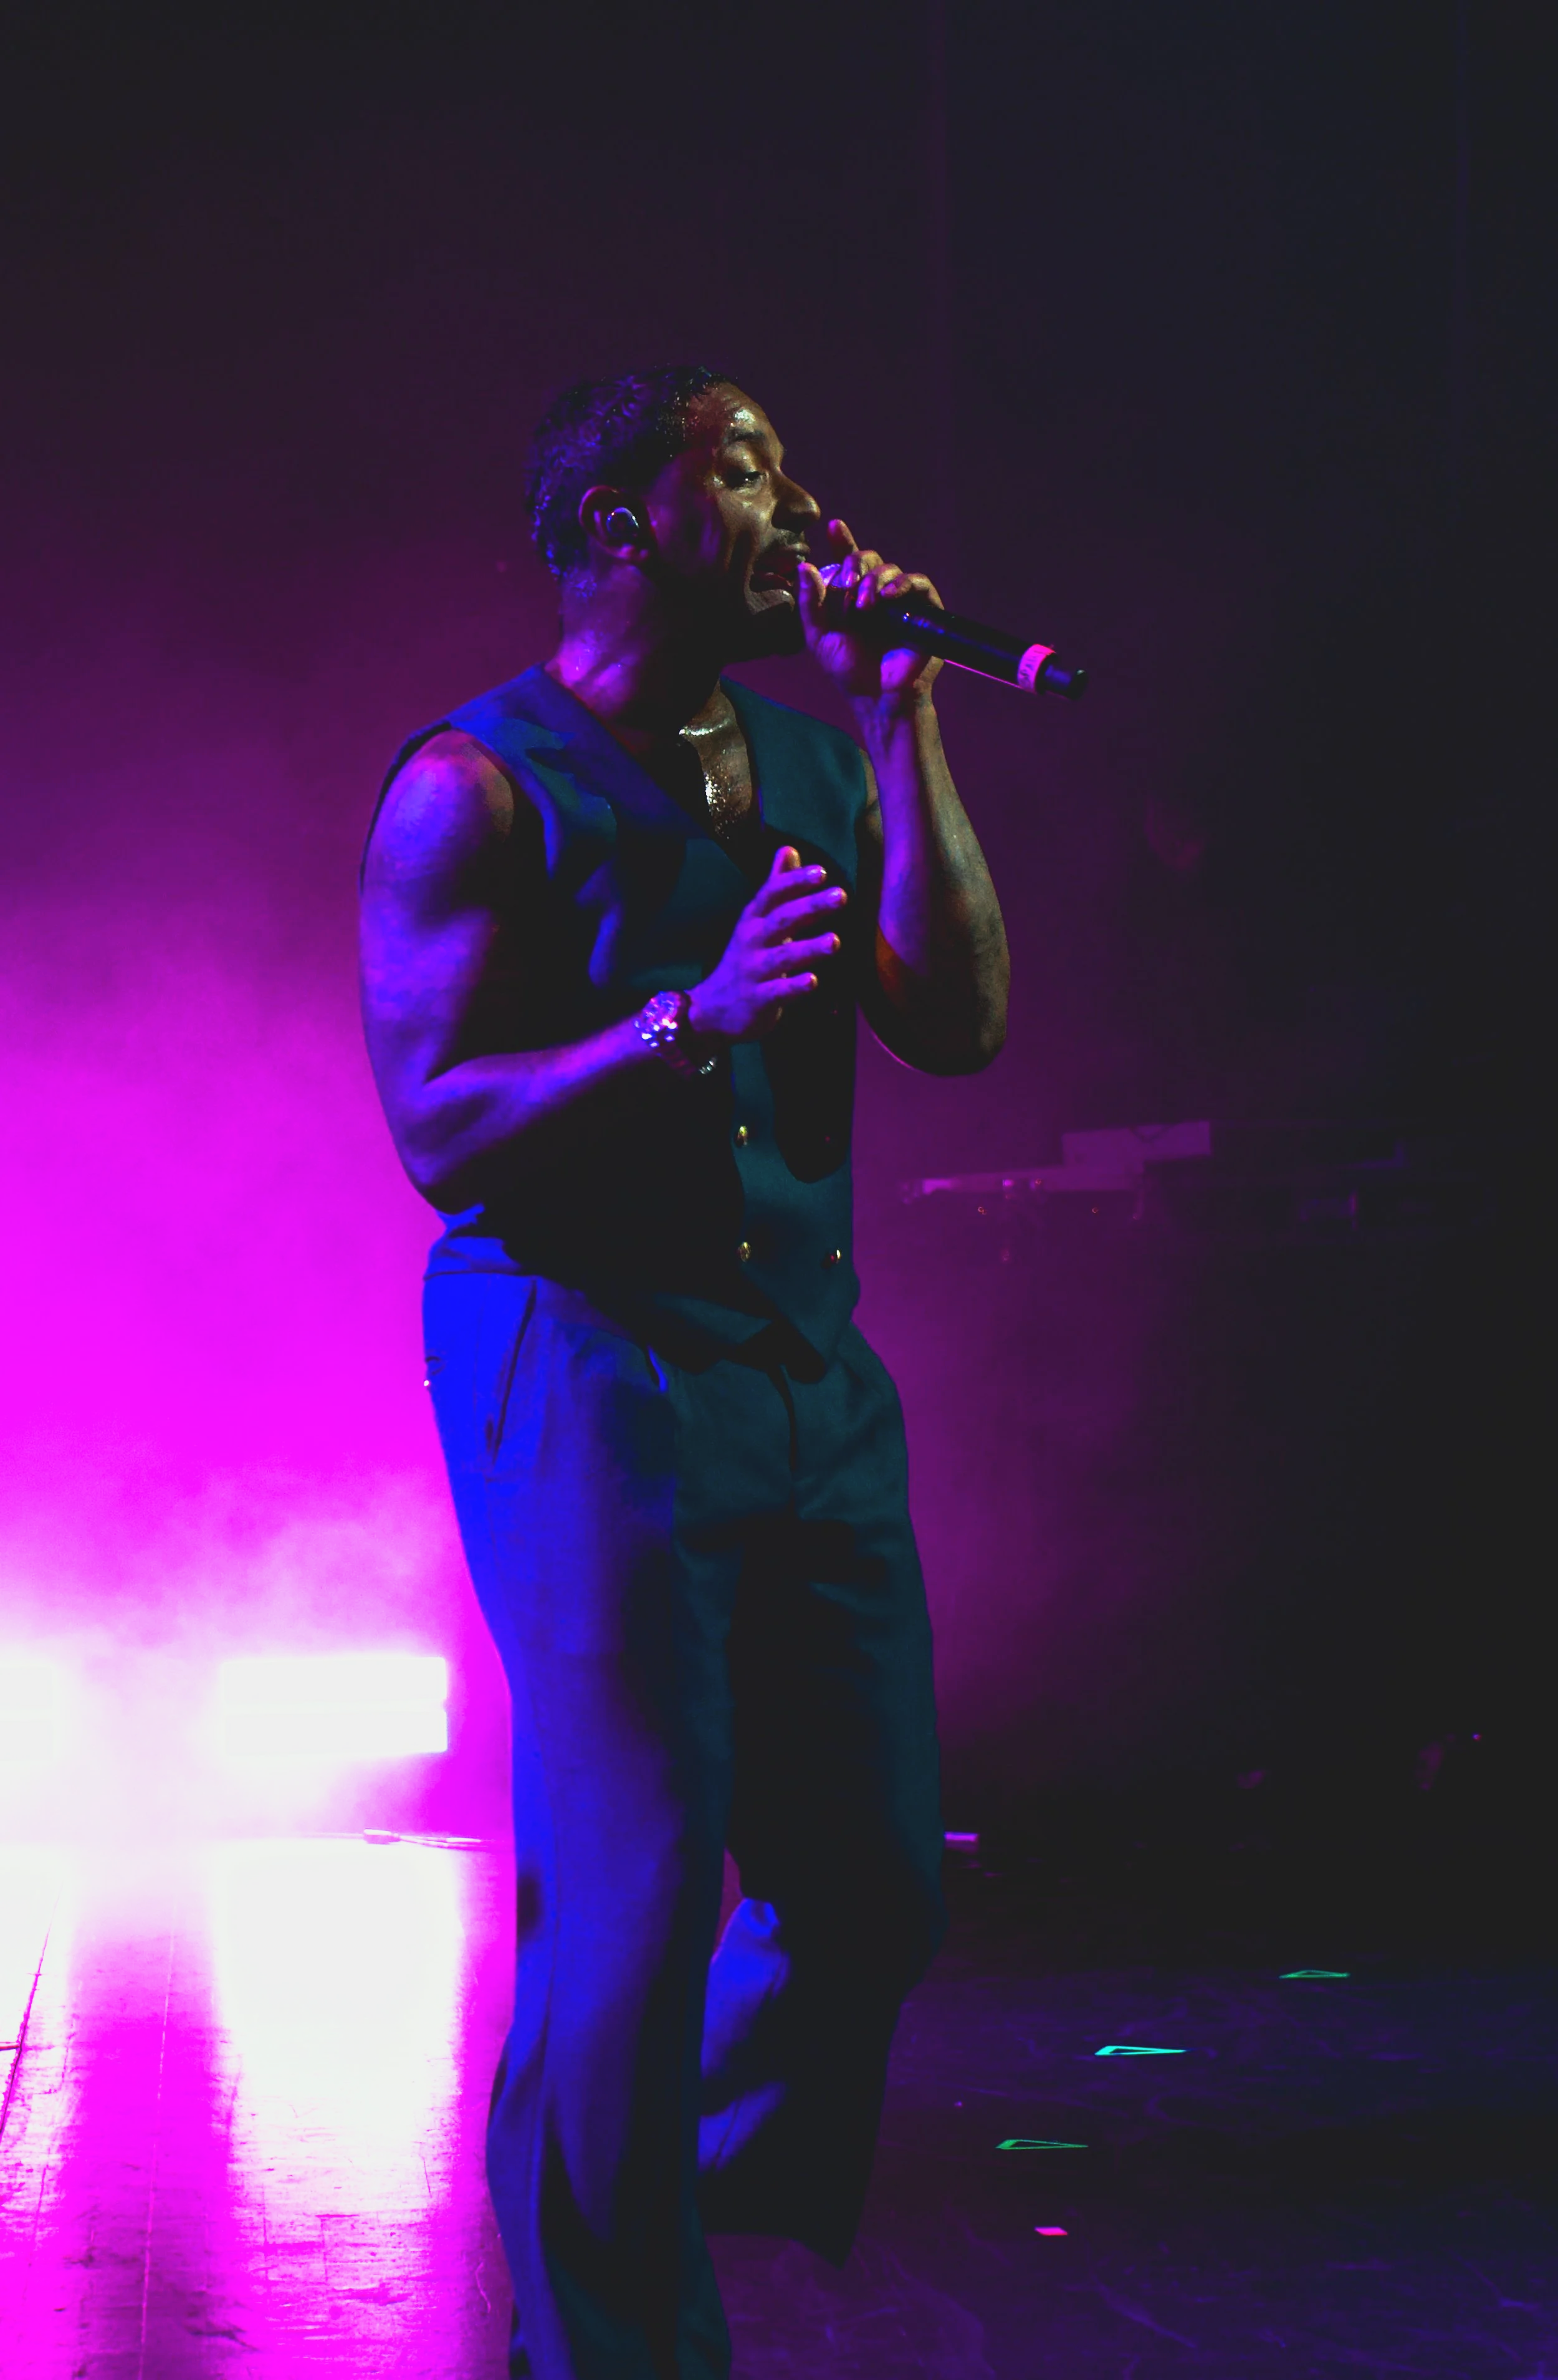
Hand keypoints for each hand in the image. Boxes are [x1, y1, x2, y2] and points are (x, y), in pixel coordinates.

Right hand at [686, 845, 846, 1041]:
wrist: (712, 1008)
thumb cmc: (745, 958)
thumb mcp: (757, 920)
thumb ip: (776, 887)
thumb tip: (789, 849)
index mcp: (754, 919)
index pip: (772, 893)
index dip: (795, 882)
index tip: (821, 872)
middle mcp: (752, 940)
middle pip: (781, 919)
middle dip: (810, 906)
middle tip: (841, 896)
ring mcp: (753, 971)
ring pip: (782, 956)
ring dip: (809, 948)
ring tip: (835, 941)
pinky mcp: (757, 1000)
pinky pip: (777, 993)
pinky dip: (794, 987)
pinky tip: (813, 981)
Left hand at [797, 518, 944, 707]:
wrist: (876, 698)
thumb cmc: (849, 672)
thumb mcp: (819, 637)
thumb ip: (810, 603)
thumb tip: (805, 565)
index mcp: (853, 597)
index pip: (848, 562)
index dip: (843, 542)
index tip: (834, 526)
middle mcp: (878, 595)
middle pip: (869, 559)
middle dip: (855, 567)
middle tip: (847, 586)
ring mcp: (902, 602)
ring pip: (890, 569)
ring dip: (874, 580)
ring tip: (864, 605)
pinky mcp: (925, 610)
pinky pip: (918, 583)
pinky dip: (903, 584)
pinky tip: (888, 597)